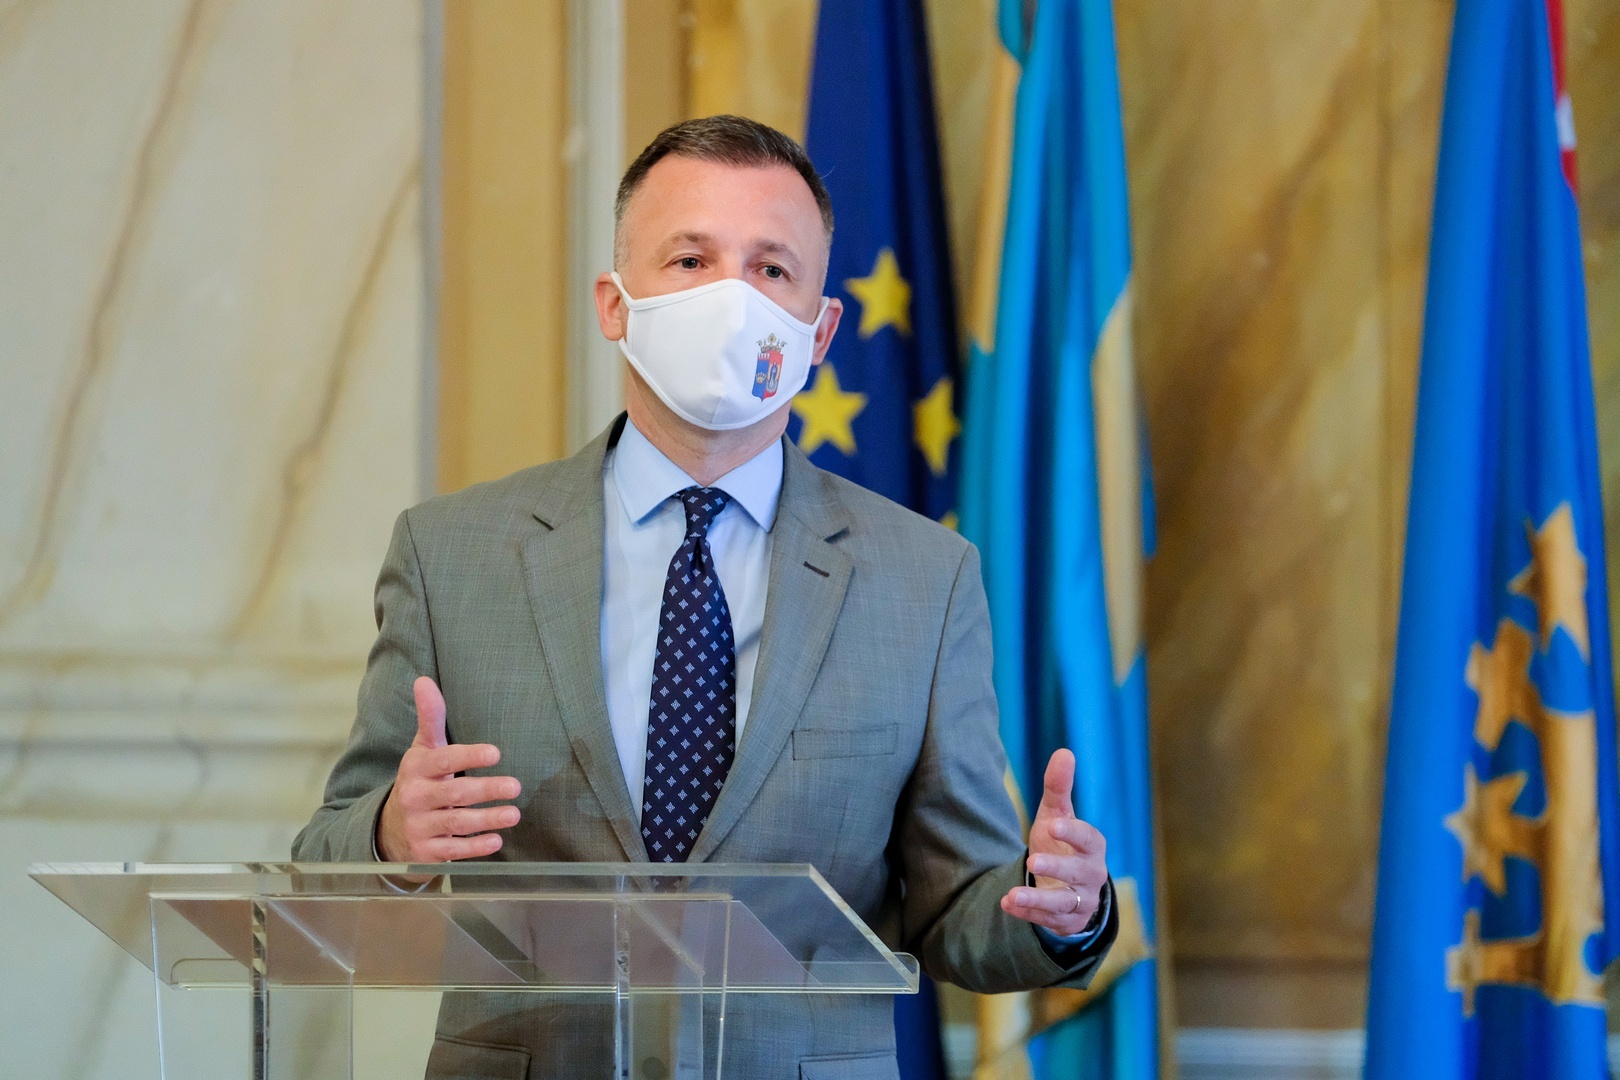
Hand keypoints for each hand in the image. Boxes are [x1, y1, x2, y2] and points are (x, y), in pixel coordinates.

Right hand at [375, 677, 522, 862]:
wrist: (391, 830)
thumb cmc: (420, 781)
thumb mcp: (422, 749)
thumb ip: (430, 718)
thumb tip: (424, 680)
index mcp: (416, 768)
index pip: (442, 760)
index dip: (468, 756)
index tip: (495, 753)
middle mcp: (415, 797)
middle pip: (453, 794)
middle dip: (485, 789)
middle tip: (515, 785)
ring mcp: (419, 827)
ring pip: (456, 823)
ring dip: (486, 819)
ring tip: (514, 813)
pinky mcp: (425, 853)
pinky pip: (453, 851)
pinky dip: (475, 848)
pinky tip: (497, 841)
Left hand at [999, 748, 1108, 935]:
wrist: (1067, 886)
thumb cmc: (1061, 842)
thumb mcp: (1057, 815)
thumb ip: (1058, 787)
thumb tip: (1064, 752)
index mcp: (1092, 847)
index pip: (1089, 839)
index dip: (1073, 832)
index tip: (1053, 824)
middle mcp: (1091, 875)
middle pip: (1079, 872)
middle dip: (1057, 868)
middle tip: (1032, 861)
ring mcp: (1080, 901)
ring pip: (1063, 903)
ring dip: (1037, 900)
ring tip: (1012, 895)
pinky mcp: (1066, 921)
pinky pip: (1047, 920)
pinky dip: (1027, 913)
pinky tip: (1006, 904)